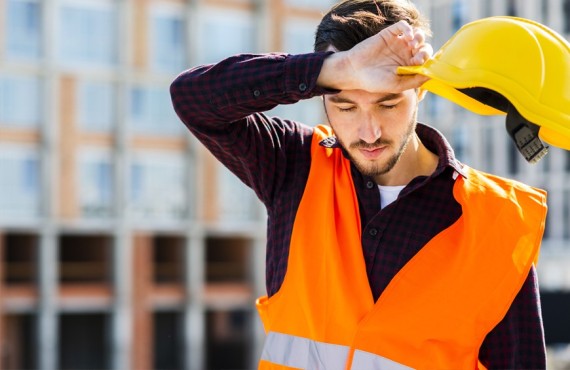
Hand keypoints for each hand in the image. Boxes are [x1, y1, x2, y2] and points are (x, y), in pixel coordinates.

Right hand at [317, 20, 432, 92]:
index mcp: (408, 67)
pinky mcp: (389, 34)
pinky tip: (407, 36)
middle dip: (425, 51)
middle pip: (424, 47)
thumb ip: (414, 80)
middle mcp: (405, 54)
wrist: (354, 71)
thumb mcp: (396, 85)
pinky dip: (408, 28)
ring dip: (419, 38)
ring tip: (412, 44)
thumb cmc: (374, 81)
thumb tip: (431, 75)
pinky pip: (403, 26)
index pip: (426, 61)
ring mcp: (398, 43)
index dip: (427, 61)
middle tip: (417, 56)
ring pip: (417, 35)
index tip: (419, 64)